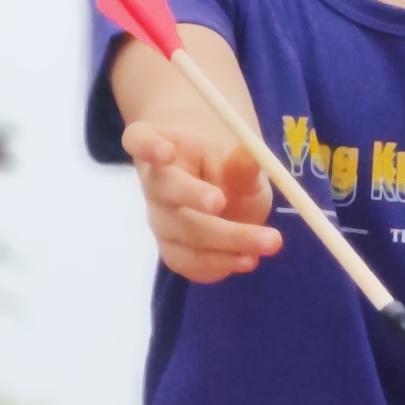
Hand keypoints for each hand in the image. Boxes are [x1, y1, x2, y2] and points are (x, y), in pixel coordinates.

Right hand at [122, 113, 281, 282]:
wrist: (225, 200)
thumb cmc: (226, 171)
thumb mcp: (239, 164)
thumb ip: (242, 165)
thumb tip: (250, 155)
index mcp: (162, 147)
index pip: (139, 140)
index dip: (147, 147)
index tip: (166, 152)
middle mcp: (154, 184)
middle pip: (165, 191)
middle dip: (194, 197)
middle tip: (223, 201)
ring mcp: (159, 221)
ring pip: (181, 233)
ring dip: (222, 241)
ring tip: (264, 242)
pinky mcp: (172, 251)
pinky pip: (187, 262)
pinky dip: (217, 264)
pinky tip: (247, 260)